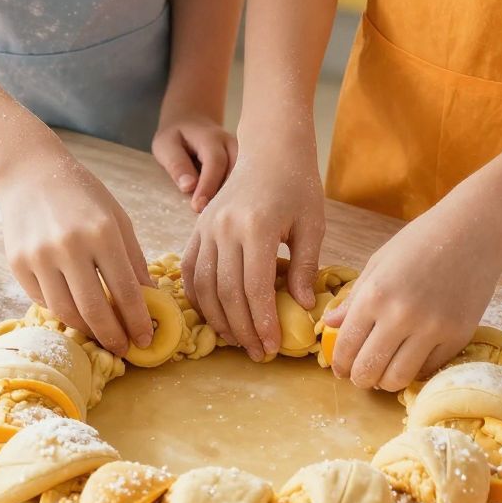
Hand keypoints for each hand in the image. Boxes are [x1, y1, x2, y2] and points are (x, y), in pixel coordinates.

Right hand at [0, 129, 152, 355]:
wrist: (30, 173)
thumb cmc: (82, 194)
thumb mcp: (117, 218)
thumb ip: (133, 259)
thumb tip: (148, 298)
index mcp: (101, 232)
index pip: (125, 290)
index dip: (137, 321)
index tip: (146, 339)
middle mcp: (69, 246)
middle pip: (94, 310)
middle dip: (112, 336)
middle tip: (124, 348)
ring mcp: (39, 257)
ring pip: (65, 312)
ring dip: (87, 330)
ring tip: (101, 333)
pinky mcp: (17, 264)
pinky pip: (43, 301)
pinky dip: (62, 312)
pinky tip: (75, 312)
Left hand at [152, 108, 237, 212]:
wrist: (191, 122)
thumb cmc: (176, 136)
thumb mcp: (165, 145)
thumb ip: (176, 164)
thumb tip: (189, 187)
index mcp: (211, 137)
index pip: (215, 162)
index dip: (208, 185)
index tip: (198, 207)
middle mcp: (231, 145)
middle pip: (237, 171)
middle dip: (226, 196)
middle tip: (212, 219)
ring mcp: (241, 155)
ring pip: (246, 178)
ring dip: (235, 198)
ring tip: (221, 218)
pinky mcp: (243, 165)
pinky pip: (245, 182)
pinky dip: (238, 196)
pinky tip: (228, 212)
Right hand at [181, 136, 325, 361]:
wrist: (270, 149)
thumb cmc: (297, 185)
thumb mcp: (312, 225)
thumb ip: (305, 266)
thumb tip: (303, 307)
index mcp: (255, 227)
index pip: (254, 287)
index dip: (262, 322)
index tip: (273, 347)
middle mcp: (224, 228)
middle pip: (227, 292)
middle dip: (243, 329)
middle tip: (259, 353)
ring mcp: (206, 227)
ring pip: (203, 285)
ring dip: (219, 319)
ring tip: (239, 341)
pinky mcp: (197, 227)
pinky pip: (189, 270)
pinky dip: (198, 297)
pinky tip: (214, 316)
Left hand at [324, 188, 501, 391]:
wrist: (475, 233)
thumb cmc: (422, 240)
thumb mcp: (379, 262)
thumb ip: (354, 297)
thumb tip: (330, 325)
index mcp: (375, 294)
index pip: (346, 346)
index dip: (339, 364)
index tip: (339, 369)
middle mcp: (401, 316)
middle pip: (369, 371)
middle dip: (359, 378)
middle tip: (359, 375)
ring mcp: (432, 329)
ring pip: (398, 379)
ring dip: (385, 382)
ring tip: (383, 373)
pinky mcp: (458, 337)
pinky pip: (428, 370)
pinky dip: (415, 370)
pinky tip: (410, 358)